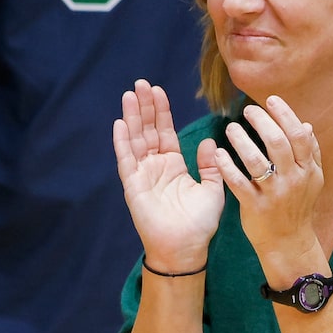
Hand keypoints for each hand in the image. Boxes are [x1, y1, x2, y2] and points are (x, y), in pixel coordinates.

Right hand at [112, 81, 224, 274]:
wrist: (186, 249)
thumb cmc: (199, 224)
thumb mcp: (212, 189)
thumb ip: (210, 165)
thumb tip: (210, 141)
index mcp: (173, 165)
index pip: (164, 131)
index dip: (161, 111)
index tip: (158, 90)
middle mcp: (155, 166)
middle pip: (147, 130)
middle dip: (144, 107)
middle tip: (141, 83)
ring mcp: (142, 175)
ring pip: (135, 140)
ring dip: (132, 117)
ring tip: (130, 95)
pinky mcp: (133, 186)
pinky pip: (126, 161)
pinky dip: (122, 142)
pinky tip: (120, 124)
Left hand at [217, 96, 328, 289]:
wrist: (289, 242)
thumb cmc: (298, 207)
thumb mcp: (311, 180)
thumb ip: (310, 152)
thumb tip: (307, 125)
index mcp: (308, 170)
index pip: (298, 135)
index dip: (285, 114)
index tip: (270, 99)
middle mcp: (293, 179)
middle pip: (277, 143)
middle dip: (262, 121)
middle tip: (247, 110)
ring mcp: (274, 194)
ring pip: (256, 161)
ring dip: (241, 140)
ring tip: (230, 128)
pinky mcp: (255, 207)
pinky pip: (238, 183)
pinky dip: (227, 166)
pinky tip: (218, 154)